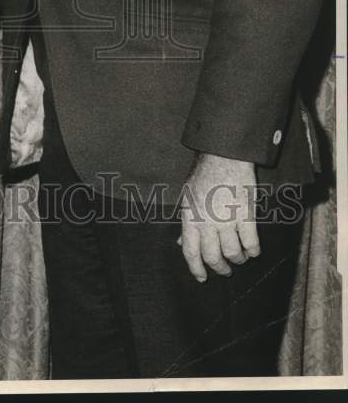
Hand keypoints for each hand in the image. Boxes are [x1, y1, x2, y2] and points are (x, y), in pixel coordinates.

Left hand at [178, 153, 260, 281]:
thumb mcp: (188, 196)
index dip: (196, 269)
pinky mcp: (246, 215)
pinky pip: (251, 243)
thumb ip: (186, 221)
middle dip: (220, 268)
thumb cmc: (204, 174)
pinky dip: (254, 250)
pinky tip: (253, 250)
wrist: (224, 156)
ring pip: (233, 253)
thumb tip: (180, 243)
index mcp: (190, 216)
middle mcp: (207, 221)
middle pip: (213, 257)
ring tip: (241, 257)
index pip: (190, 251)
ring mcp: (227, 219)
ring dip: (238, 259)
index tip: (202, 278)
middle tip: (226, 270)